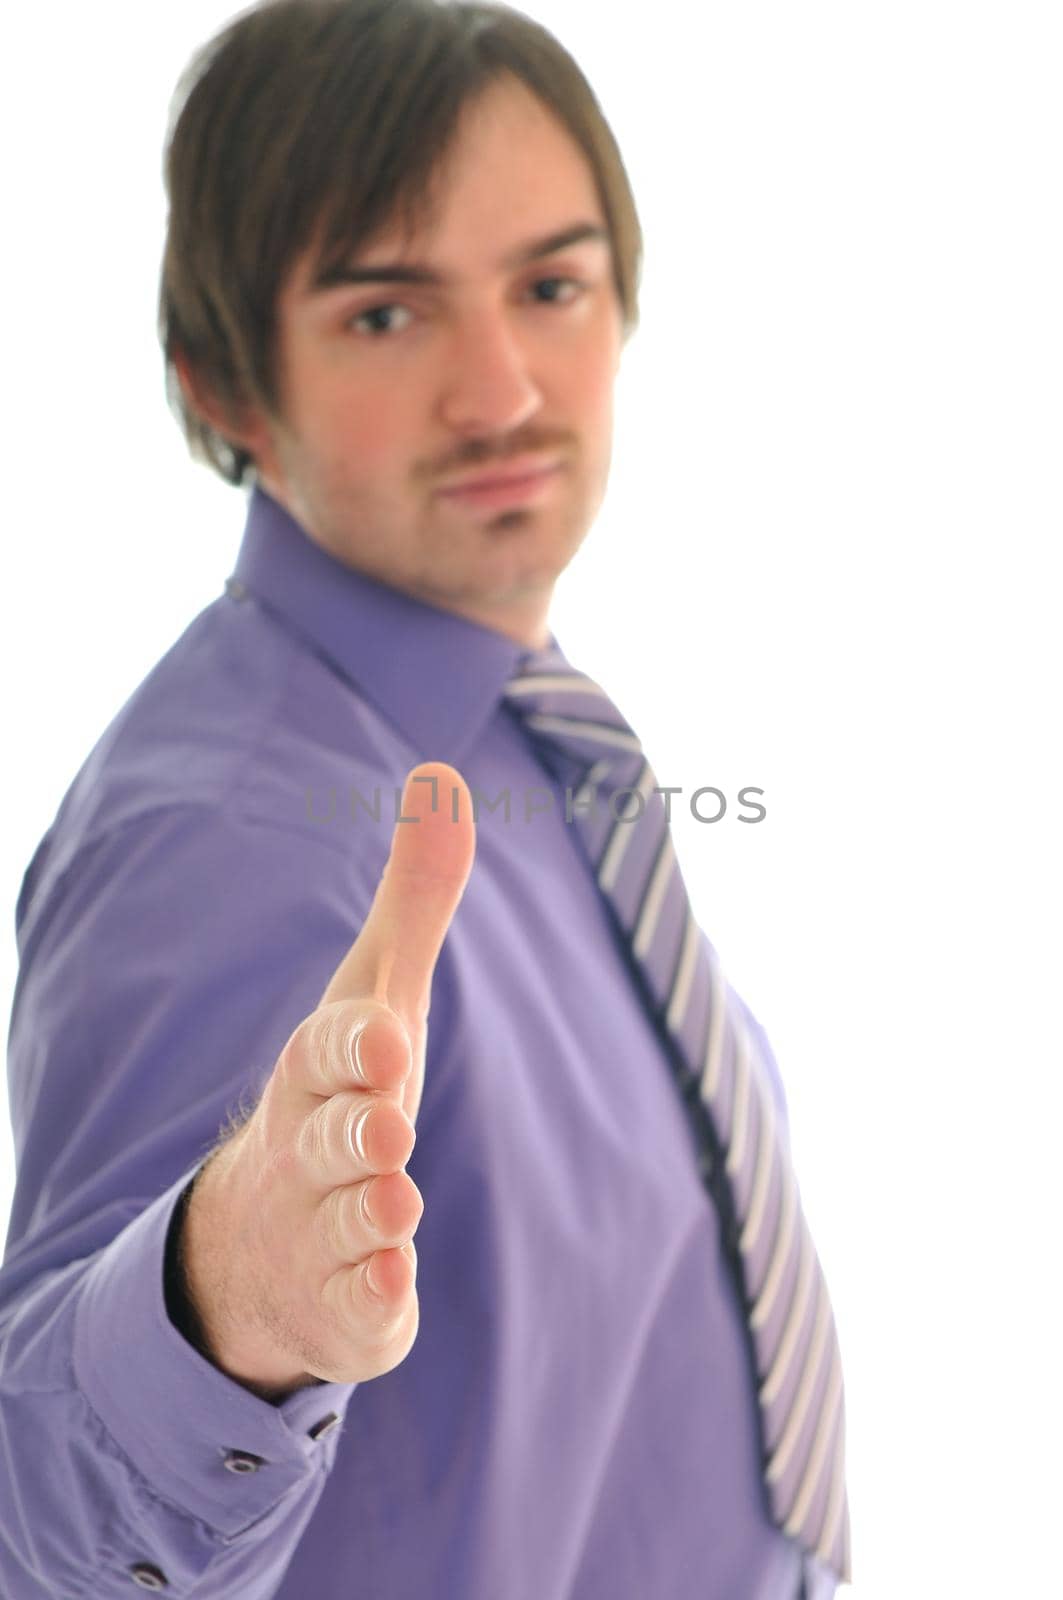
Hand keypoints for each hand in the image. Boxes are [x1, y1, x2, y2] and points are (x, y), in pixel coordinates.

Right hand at [179, 761, 475, 1395]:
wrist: (267, 1241)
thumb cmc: (346, 1094)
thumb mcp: (381, 997)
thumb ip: (418, 896)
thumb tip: (443, 771)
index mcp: (320, 1074)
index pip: (327, 1053)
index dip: (351, 1048)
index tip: (382, 1037)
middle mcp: (312, 1150)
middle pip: (334, 1136)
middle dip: (357, 1129)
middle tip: (390, 1126)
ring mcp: (322, 1232)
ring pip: (345, 1223)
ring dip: (370, 1213)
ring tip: (399, 1205)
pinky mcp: (348, 1305)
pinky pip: (357, 1307)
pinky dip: (371, 1298)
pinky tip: (391, 1291)